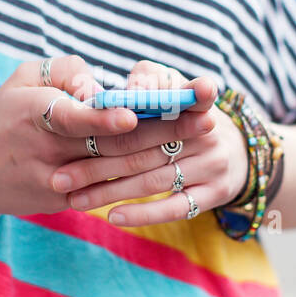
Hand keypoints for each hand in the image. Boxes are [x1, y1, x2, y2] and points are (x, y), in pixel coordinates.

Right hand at [0, 54, 214, 218]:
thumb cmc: (4, 114)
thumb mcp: (23, 78)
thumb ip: (63, 71)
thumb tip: (98, 85)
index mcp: (35, 115)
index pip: (74, 118)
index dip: (104, 117)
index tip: (134, 114)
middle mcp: (48, 151)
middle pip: (111, 144)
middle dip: (162, 130)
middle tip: (204, 117)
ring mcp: (58, 180)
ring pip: (117, 169)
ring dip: (163, 154)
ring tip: (201, 136)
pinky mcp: (65, 201)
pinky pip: (108, 190)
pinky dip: (143, 178)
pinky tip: (178, 164)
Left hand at [51, 59, 249, 226]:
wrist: (236, 151)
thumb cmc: (186, 117)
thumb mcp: (177, 90)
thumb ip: (151, 79)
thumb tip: (127, 86)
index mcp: (194, 103)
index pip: (172, 101)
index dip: (148, 104)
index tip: (109, 114)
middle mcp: (206, 133)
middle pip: (141, 149)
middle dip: (96, 164)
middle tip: (59, 177)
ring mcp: (212, 165)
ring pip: (151, 181)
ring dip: (109, 192)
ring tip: (74, 200)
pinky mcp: (214, 193)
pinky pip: (174, 207)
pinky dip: (142, 214)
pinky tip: (112, 217)